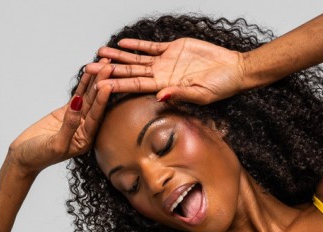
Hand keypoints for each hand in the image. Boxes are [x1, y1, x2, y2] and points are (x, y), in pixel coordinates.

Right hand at [6, 60, 113, 176]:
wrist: (24, 156)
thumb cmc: (39, 155)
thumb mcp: (55, 144)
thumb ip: (68, 126)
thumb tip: (77, 105)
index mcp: (86, 140)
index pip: (96, 117)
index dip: (102, 100)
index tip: (109, 84)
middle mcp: (86, 129)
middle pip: (95, 104)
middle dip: (103, 85)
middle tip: (112, 67)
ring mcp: (77, 119)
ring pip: (88, 97)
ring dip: (96, 81)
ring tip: (104, 64)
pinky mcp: (67, 112)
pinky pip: (78, 95)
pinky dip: (84, 84)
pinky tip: (90, 71)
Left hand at [84, 37, 246, 105]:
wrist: (234, 70)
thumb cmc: (222, 86)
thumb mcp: (202, 94)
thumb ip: (181, 94)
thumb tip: (160, 97)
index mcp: (166, 87)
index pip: (136, 85)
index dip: (117, 85)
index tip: (99, 86)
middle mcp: (162, 76)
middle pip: (129, 73)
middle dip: (108, 72)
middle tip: (87, 70)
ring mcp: (166, 62)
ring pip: (135, 60)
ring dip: (117, 58)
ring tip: (99, 54)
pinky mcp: (173, 49)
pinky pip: (150, 47)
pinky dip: (136, 46)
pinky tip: (121, 44)